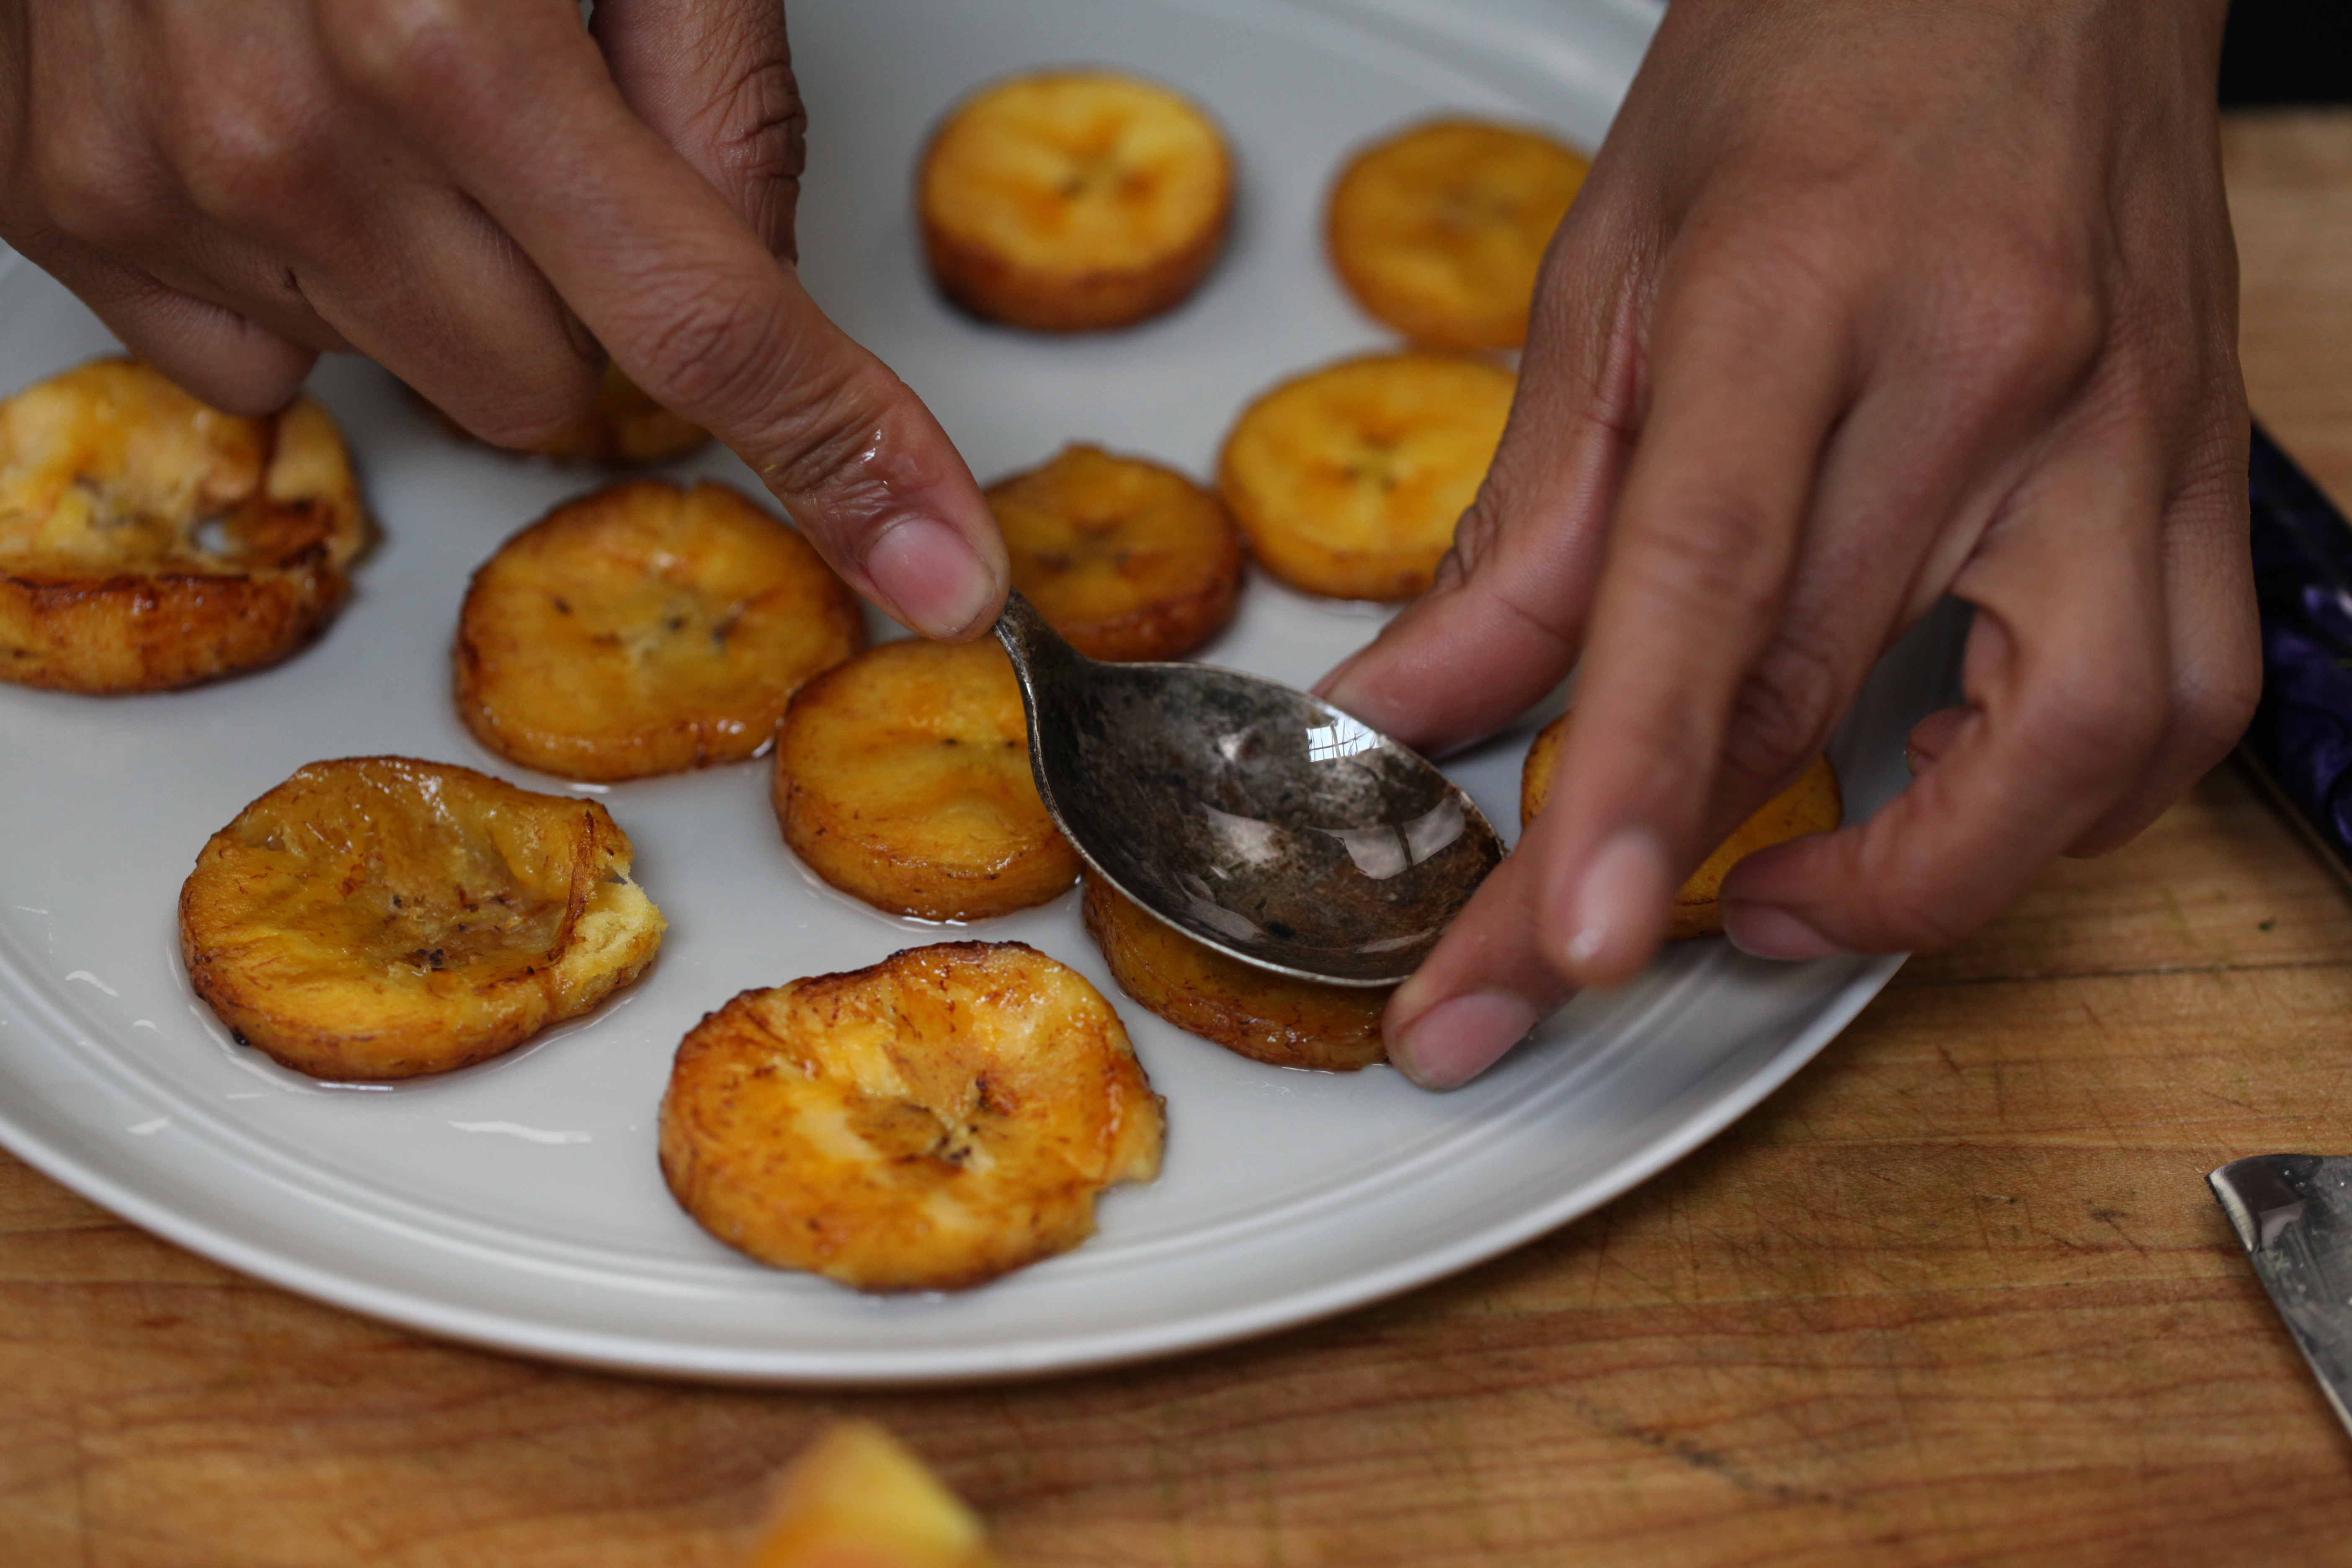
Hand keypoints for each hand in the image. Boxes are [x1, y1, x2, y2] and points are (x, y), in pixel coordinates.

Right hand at [0, 0, 1004, 639]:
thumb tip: (769, 286)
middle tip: (532, 128)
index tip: (942, 570)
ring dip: (444, 271)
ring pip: (419, 379)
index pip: (709, 331)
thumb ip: (716, 92)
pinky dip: (305, 273)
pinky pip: (261, 360)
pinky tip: (281, 123)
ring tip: (384, 91)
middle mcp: (286, 138)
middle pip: (553, 387)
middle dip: (583, 289)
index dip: (847, 456)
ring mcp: (158, 187)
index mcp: (447, 40)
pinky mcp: (66, 208)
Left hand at [1317, 0, 2256, 1086]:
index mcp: (1799, 294)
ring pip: (2085, 745)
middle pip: (1831, 693)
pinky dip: (2057, 802)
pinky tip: (1947, 792)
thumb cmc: (1820, 61)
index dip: (1627, 786)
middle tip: (1554, 970)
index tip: (1561, 945)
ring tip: (1787, 899)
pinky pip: (2178, 700)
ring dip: (1924, 878)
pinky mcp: (2200, 464)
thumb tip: (1414, 702)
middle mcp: (1989, 372)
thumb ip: (1527, 517)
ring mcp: (2126, 427)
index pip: (1705, 582)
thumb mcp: (1612, 267)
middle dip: (1682, 882)